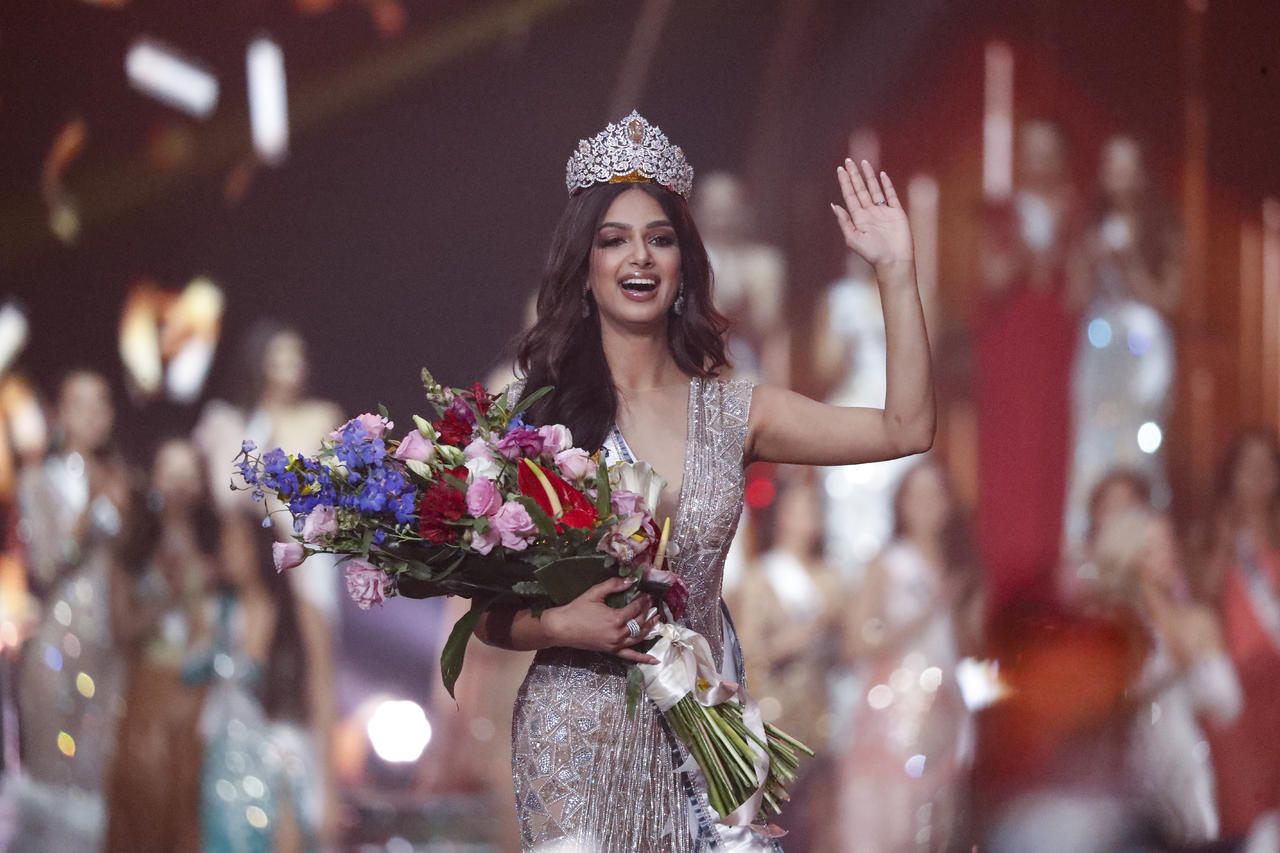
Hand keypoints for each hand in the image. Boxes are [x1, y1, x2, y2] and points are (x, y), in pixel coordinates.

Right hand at [543, 576, 660, 663]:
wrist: (562, 628)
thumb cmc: (577, 609)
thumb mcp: (595, 593)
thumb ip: (614, 585)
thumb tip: (632, 580)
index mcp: (616, 618)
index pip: (636, 608)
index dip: (643, 600)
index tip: (647, 594)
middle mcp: (619, 633)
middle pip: (640, 622)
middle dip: (647, 611)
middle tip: (652, 603)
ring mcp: (616, 644)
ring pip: (639, 637)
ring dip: (650, 628)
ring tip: (657, 620)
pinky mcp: (611, 651)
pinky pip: (630, 656)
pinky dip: (643, 659)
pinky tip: (654, 661)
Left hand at [830, 158, 913, 270]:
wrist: (894, 261)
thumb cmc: (873, 254)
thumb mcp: (853, 239)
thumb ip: (844, 222)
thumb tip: (834, 205)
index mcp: (858, 218)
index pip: (850, 195)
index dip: (845, 182)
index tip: (840, 169)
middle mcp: (870, 213)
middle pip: (860, 189)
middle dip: (854, 175)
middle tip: (848, 161)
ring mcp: (883, 212)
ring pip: (874, 189)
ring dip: (869, 176)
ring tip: (863, 162)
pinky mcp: (896, 213)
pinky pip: (891, 195)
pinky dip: (886, 185)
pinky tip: (882, 175)